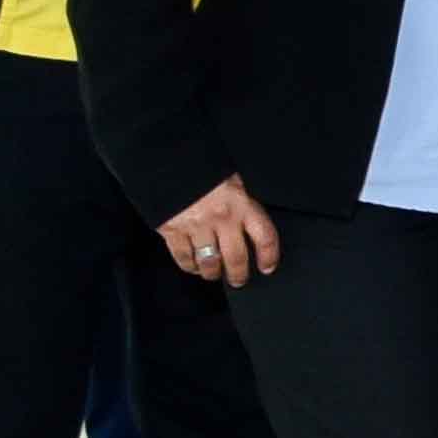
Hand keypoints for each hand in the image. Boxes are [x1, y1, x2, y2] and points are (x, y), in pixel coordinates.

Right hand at [161, 179, 281, 287]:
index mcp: (241, 203)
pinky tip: (193, 266)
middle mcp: (222, 218)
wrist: (168, 157)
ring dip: (213, 273)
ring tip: (213, 274)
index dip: (269, 256)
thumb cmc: (202, 167)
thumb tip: (246, 225)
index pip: (265, 237)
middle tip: (238, 280)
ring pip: (210, 262)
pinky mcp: (173, 230)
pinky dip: (190, 266)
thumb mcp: (232, 181)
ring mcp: (197, 225)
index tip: (267, 267)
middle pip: (236, 257)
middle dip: (239, 274)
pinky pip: (184, 257)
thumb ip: (240, 204)